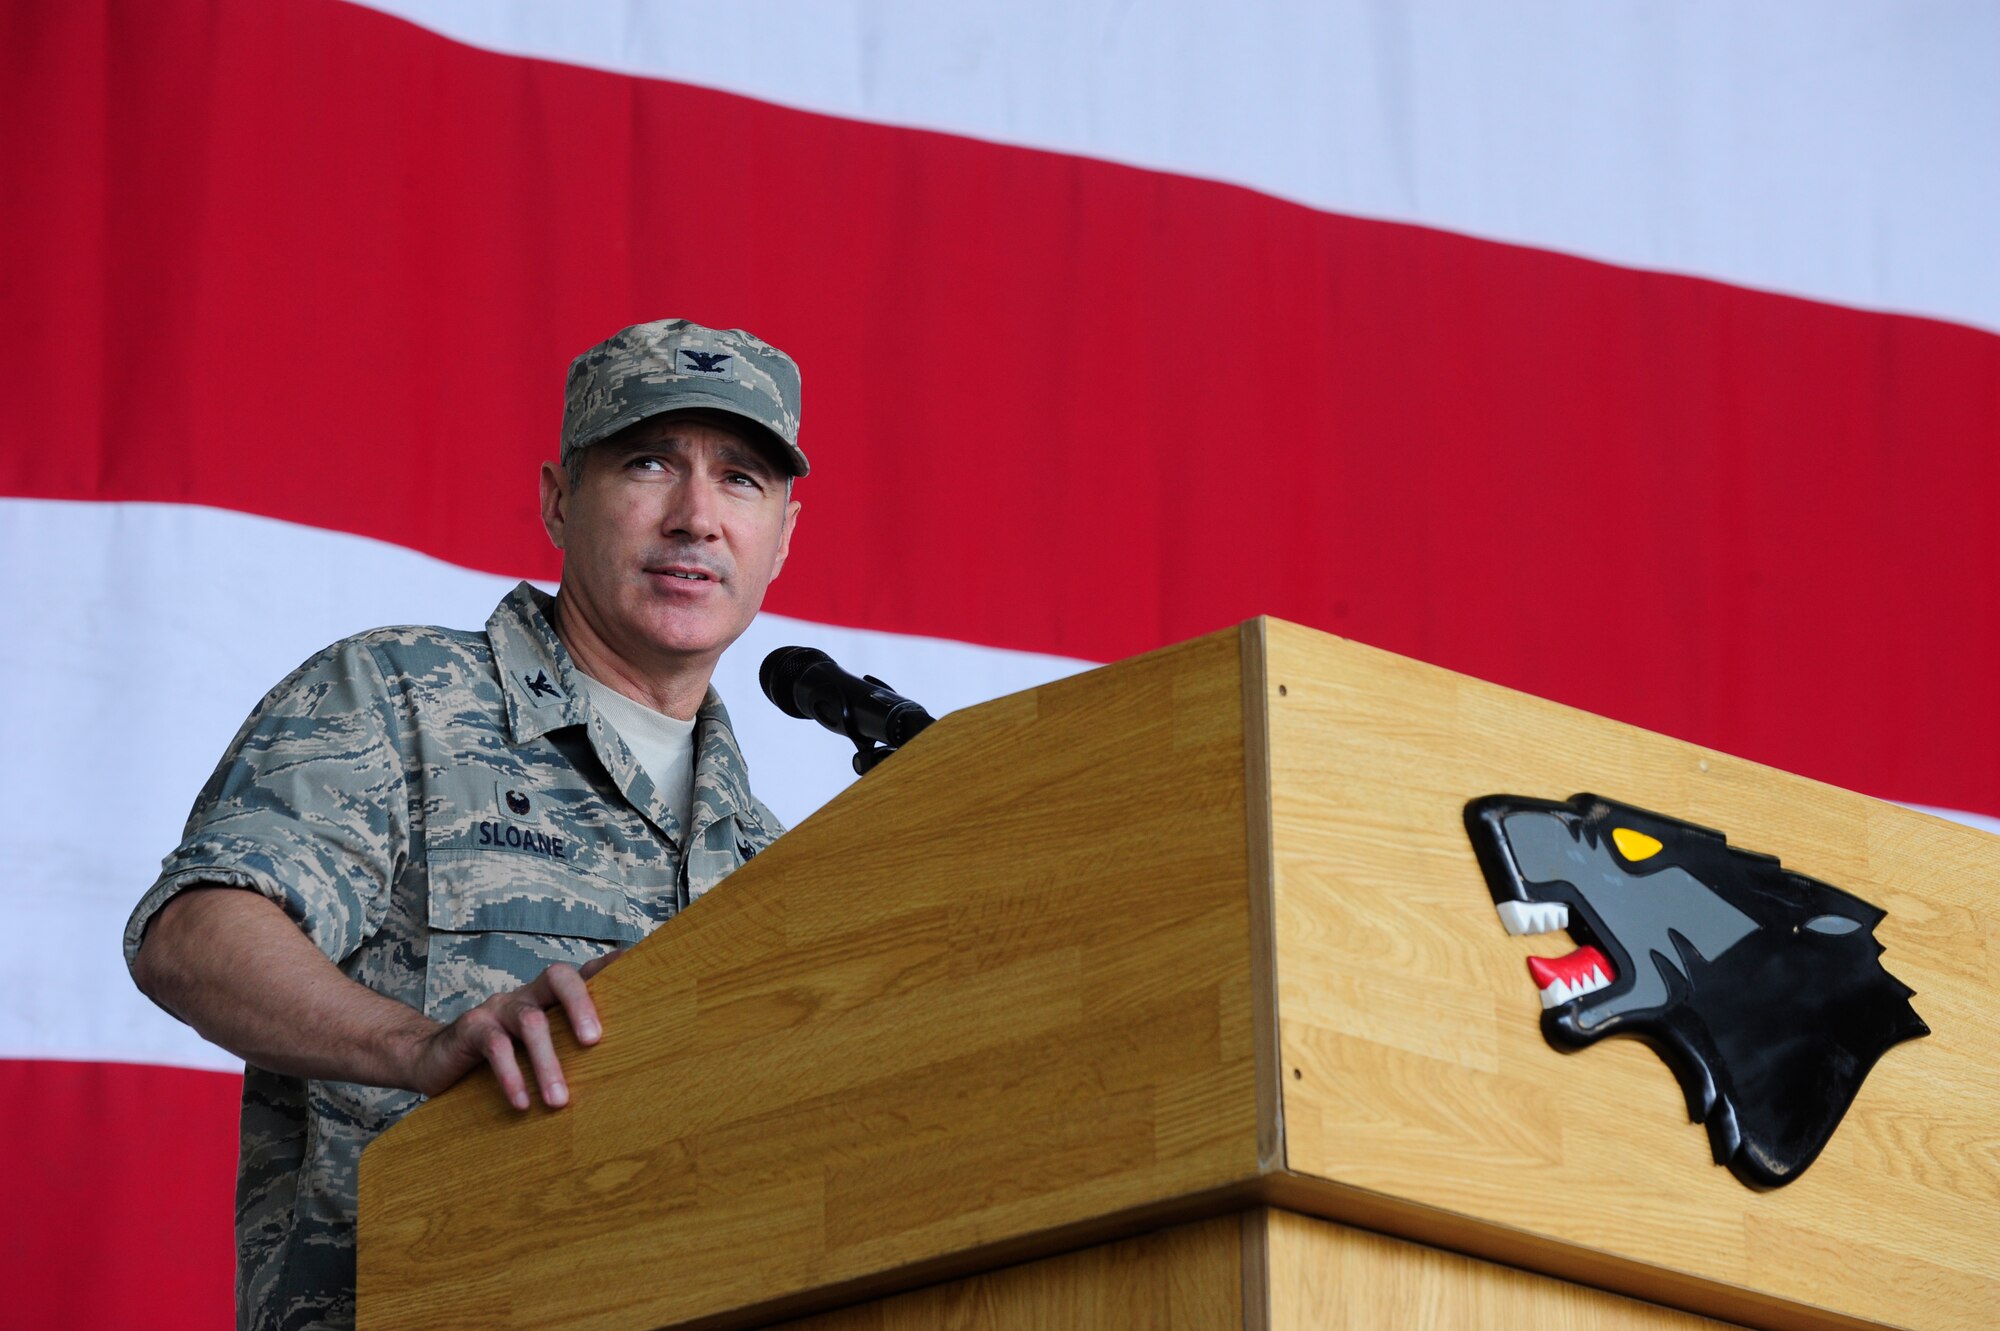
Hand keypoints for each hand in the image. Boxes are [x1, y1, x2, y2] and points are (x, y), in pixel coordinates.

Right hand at [407, 950, 623, 1109]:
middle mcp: (527, 995)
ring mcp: (498, 1008)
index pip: (582, 973)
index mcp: (548, 997)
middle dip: (581, 1003)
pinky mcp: (471, 1028)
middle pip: (559, 977)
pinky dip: (511, 1076)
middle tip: (595, 1041)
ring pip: (530, 1022)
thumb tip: (619, 1069)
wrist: (434, 1060)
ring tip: (559, 1101)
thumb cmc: (501, 1057)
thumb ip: (569, 1047)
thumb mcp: (537, 1048)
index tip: (632, 963)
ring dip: (547, 1063)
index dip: (607, 967)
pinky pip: (495, 1048)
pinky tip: (522, 1103)